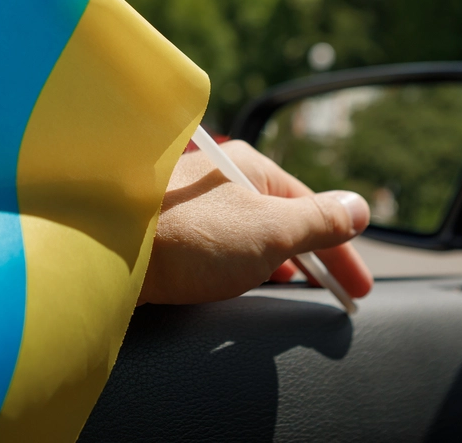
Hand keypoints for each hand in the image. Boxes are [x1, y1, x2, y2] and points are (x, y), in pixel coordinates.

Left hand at [140, 140, 373, 304]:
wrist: (102, 245)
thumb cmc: (187, 236)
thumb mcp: (269, 230)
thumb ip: (317, 221)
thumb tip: (359, 207)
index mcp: (248, 169)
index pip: (312, 209)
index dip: (341, 251)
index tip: (358, 290)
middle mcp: (217, 179)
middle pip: (280, 217)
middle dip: (312, 254)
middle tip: (333, 292)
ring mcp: (188, 202)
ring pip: (247, 230)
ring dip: (276, 258)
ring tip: (293, 287)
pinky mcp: (162, 229)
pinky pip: (216, 243)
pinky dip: (240, 262)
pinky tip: (237, 278)